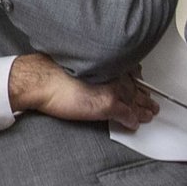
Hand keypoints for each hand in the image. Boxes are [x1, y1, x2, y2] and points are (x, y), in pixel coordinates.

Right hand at [8, 53, 157, 128]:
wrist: (37, 81)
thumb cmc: (44, 72)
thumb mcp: (68, 63)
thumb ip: (84, 66)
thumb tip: (84, 73)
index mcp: (101, 61)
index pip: (126, 70)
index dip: (134, 78)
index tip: (137, 81)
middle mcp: (109, 72)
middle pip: (133, 85)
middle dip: (142, 94)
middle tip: (149, 101)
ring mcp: (111, 88)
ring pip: (135, 100)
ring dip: (142, 109)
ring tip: (147, 114)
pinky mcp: (109, 105)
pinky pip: (127, 116)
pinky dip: (132, 121)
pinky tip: (133, 124)